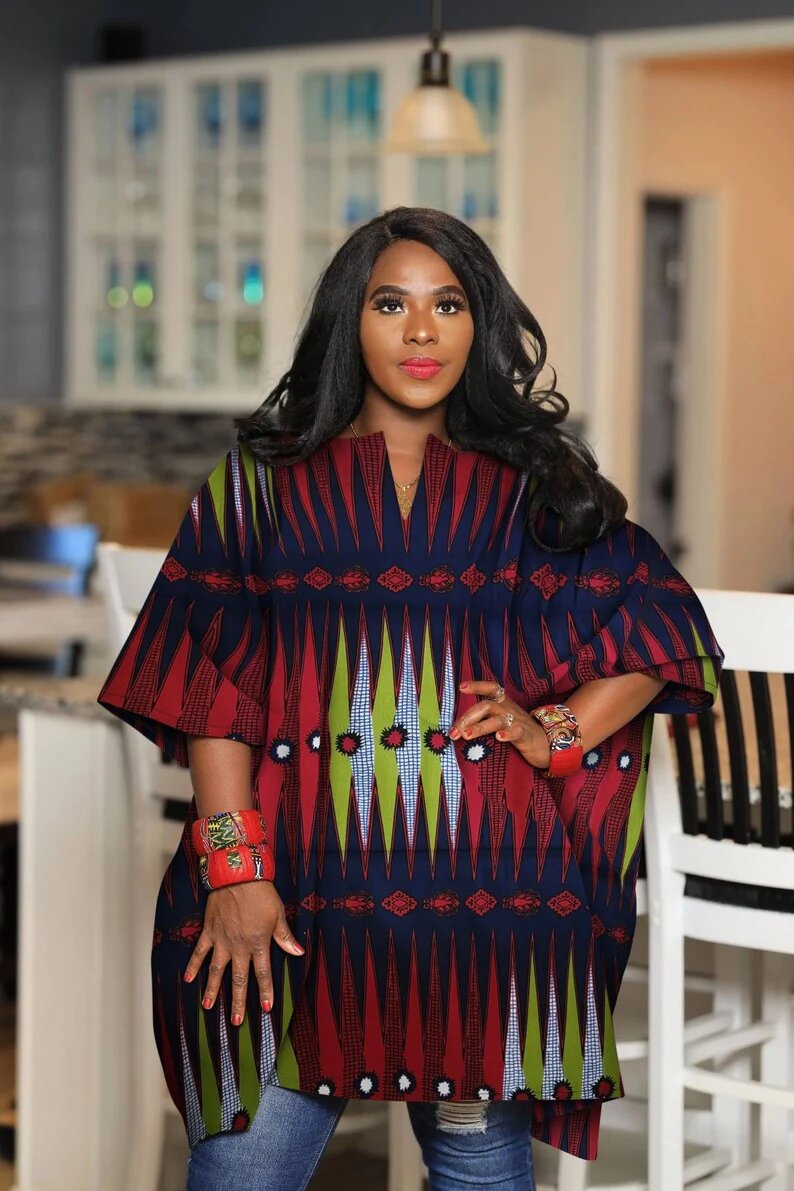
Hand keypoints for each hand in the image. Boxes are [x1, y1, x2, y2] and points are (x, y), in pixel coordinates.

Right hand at [183, 880, 304, 1024]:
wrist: (238, 875)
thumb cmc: (261, 893)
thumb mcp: (278, 914)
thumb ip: (285, 936)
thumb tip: (298, 952)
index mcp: (258, 943)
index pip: (262, 974)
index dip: (265, 992)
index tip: (265, 1008)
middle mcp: (239, 946)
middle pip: (238, 979)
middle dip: (238, 1001)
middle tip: (235, 1021)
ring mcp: (221, 940)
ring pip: (216, 971)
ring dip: (211, 990)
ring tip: (207, 1007)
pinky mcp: (209, 932)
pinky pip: (199, 952)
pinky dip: (193, 966)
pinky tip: (188, 979)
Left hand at [449, 680, 550, 768]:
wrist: (546, 744)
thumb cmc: (519, 731)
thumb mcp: (501, 720)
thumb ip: (483, 720)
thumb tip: (457, 728)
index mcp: (503, 704)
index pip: (490, 688)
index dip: (477, 685)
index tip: (461, 687)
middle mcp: (509, 709)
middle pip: (486, 706)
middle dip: (468, 718)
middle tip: (454, 732)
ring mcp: (518, 722)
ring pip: (497, 720)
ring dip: (480, 727)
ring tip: (466, 735)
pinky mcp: (526, 736)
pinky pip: (517, 732)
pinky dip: (508, 734)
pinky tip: (499, 737)